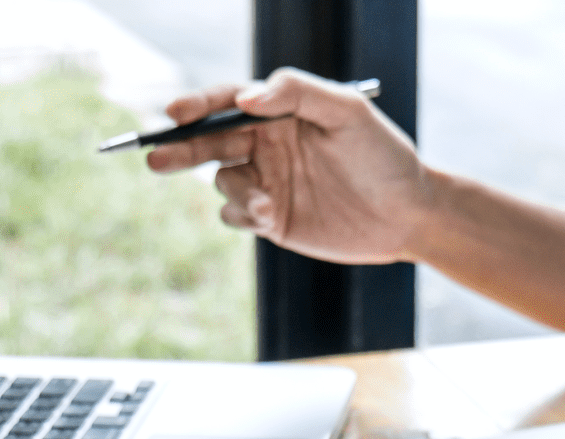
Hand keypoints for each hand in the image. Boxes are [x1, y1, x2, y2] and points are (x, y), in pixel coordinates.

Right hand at [146, 68, 434, 263]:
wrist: (408, 213)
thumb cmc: (382, 154)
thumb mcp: (347, 111)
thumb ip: (297, 92)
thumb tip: (246, 97)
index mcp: (279, 112)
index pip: (227, 103)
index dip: (198, 106)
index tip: (176, 114)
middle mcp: (266, 144)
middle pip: (208, 141)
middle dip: (179, 148)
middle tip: (155, 158)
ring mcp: (267, 182)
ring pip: (222, 181)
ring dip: (235, 191)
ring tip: (267, 205)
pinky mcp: (271, 220)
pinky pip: (235, 216)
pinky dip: (242, 215)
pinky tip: (270, 216)